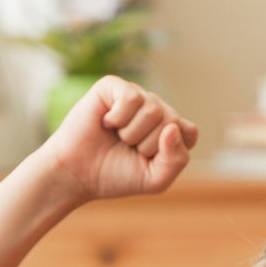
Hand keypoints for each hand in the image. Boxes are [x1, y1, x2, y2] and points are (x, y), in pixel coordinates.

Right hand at [40, 76, 197, 201]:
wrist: (76, 174)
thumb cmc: (114, 175)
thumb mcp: (155, 179)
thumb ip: (176, 159)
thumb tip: (172, 127)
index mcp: (167, 130)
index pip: (189, 132)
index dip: (169, 150)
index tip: (147, 160)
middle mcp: (154, 109)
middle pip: (172, 120)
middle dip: (148, 145)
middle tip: (126, 149)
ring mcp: (135, 96)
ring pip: (154, 109)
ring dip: (132, 133)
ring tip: (116, 136)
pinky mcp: (113, 87)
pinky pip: (132, 98)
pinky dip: (118, 118)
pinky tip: (106, 123)